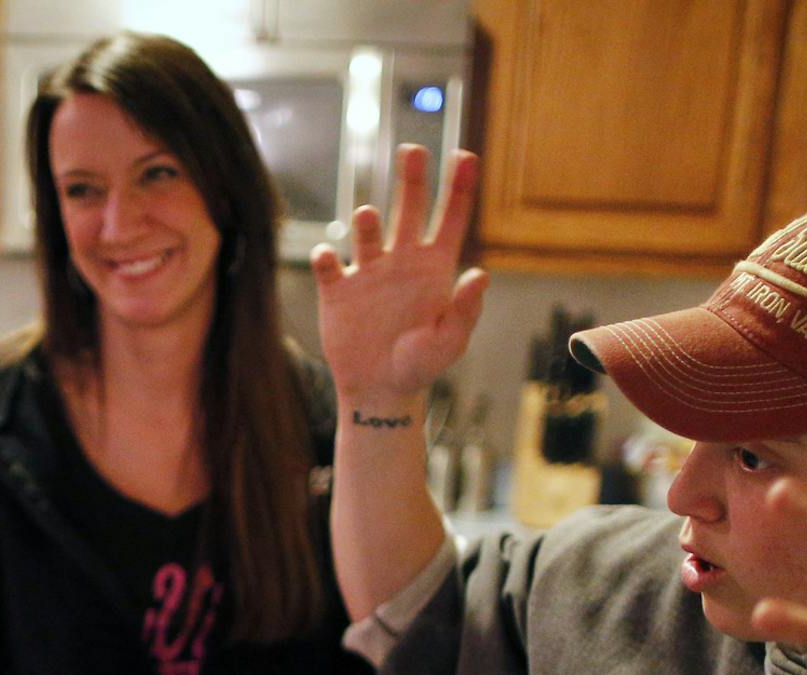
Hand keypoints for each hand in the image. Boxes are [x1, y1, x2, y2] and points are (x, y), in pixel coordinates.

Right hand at [312, 146, 487, 404]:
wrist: (379, 392)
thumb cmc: (420, 367)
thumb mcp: (449, 342)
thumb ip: (465, 310)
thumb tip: (480, 274)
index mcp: (434, 269)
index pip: (451, 219)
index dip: (460, 187)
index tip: (466, 156)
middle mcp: (402, 261)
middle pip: (409, 209)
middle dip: (412, 179)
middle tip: (413, 150)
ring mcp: (369, 273)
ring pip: (367, 232)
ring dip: (367, 222)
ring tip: (368, 216)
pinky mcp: (338, 291)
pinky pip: (329, 266)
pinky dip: (327, 258)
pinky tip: (329, 258)